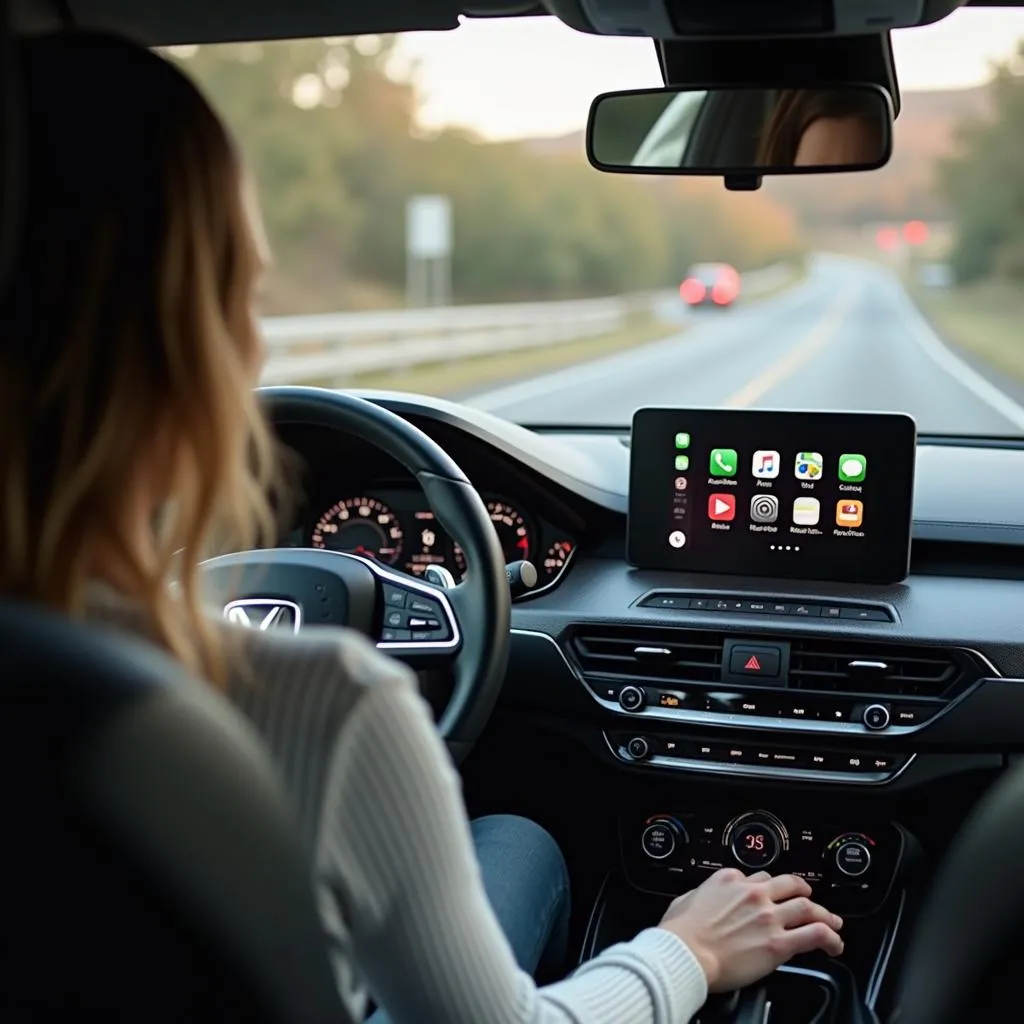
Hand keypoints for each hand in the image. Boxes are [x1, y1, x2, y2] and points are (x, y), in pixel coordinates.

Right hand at [657, 868, 843, 992]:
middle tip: (810, 899)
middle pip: (790, 885)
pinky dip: (830, 938)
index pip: (759, 877)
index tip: (771, 895)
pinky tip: (835, 944)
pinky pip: (815, 935)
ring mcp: (768, 917)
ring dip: (825, 914)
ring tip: (833, 922)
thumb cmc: (680, 933)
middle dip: (803, 890)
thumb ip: (702, 894)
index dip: (768, 886)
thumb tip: (703, 897)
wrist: (685, 953)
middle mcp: (753, 893)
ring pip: (809, 907)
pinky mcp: (779, 943)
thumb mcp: (686, 899)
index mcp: (729, 880)